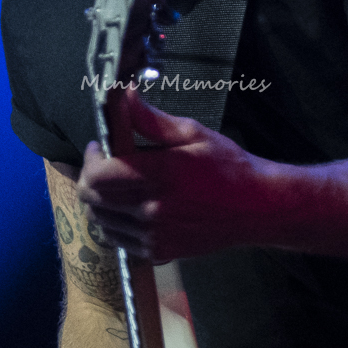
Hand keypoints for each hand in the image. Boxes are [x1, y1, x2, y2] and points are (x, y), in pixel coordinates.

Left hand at [77, 87, 267, 262]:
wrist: (257, 208)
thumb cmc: (228, 167)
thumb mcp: (192, 133)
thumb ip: (150, 119)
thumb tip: (123, 95)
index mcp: (160, 175)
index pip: (99, 175)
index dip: (90, 160)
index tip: (98, 148)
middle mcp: (153, 209)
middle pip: (93, 199)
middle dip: (91, 178)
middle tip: (104, 165)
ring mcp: (154, 235)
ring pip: (102, 221)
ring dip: (101, 202)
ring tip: (118, 187)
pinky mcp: (159, 252)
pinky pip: (119, 240)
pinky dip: (116, 224)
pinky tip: (132, 209)